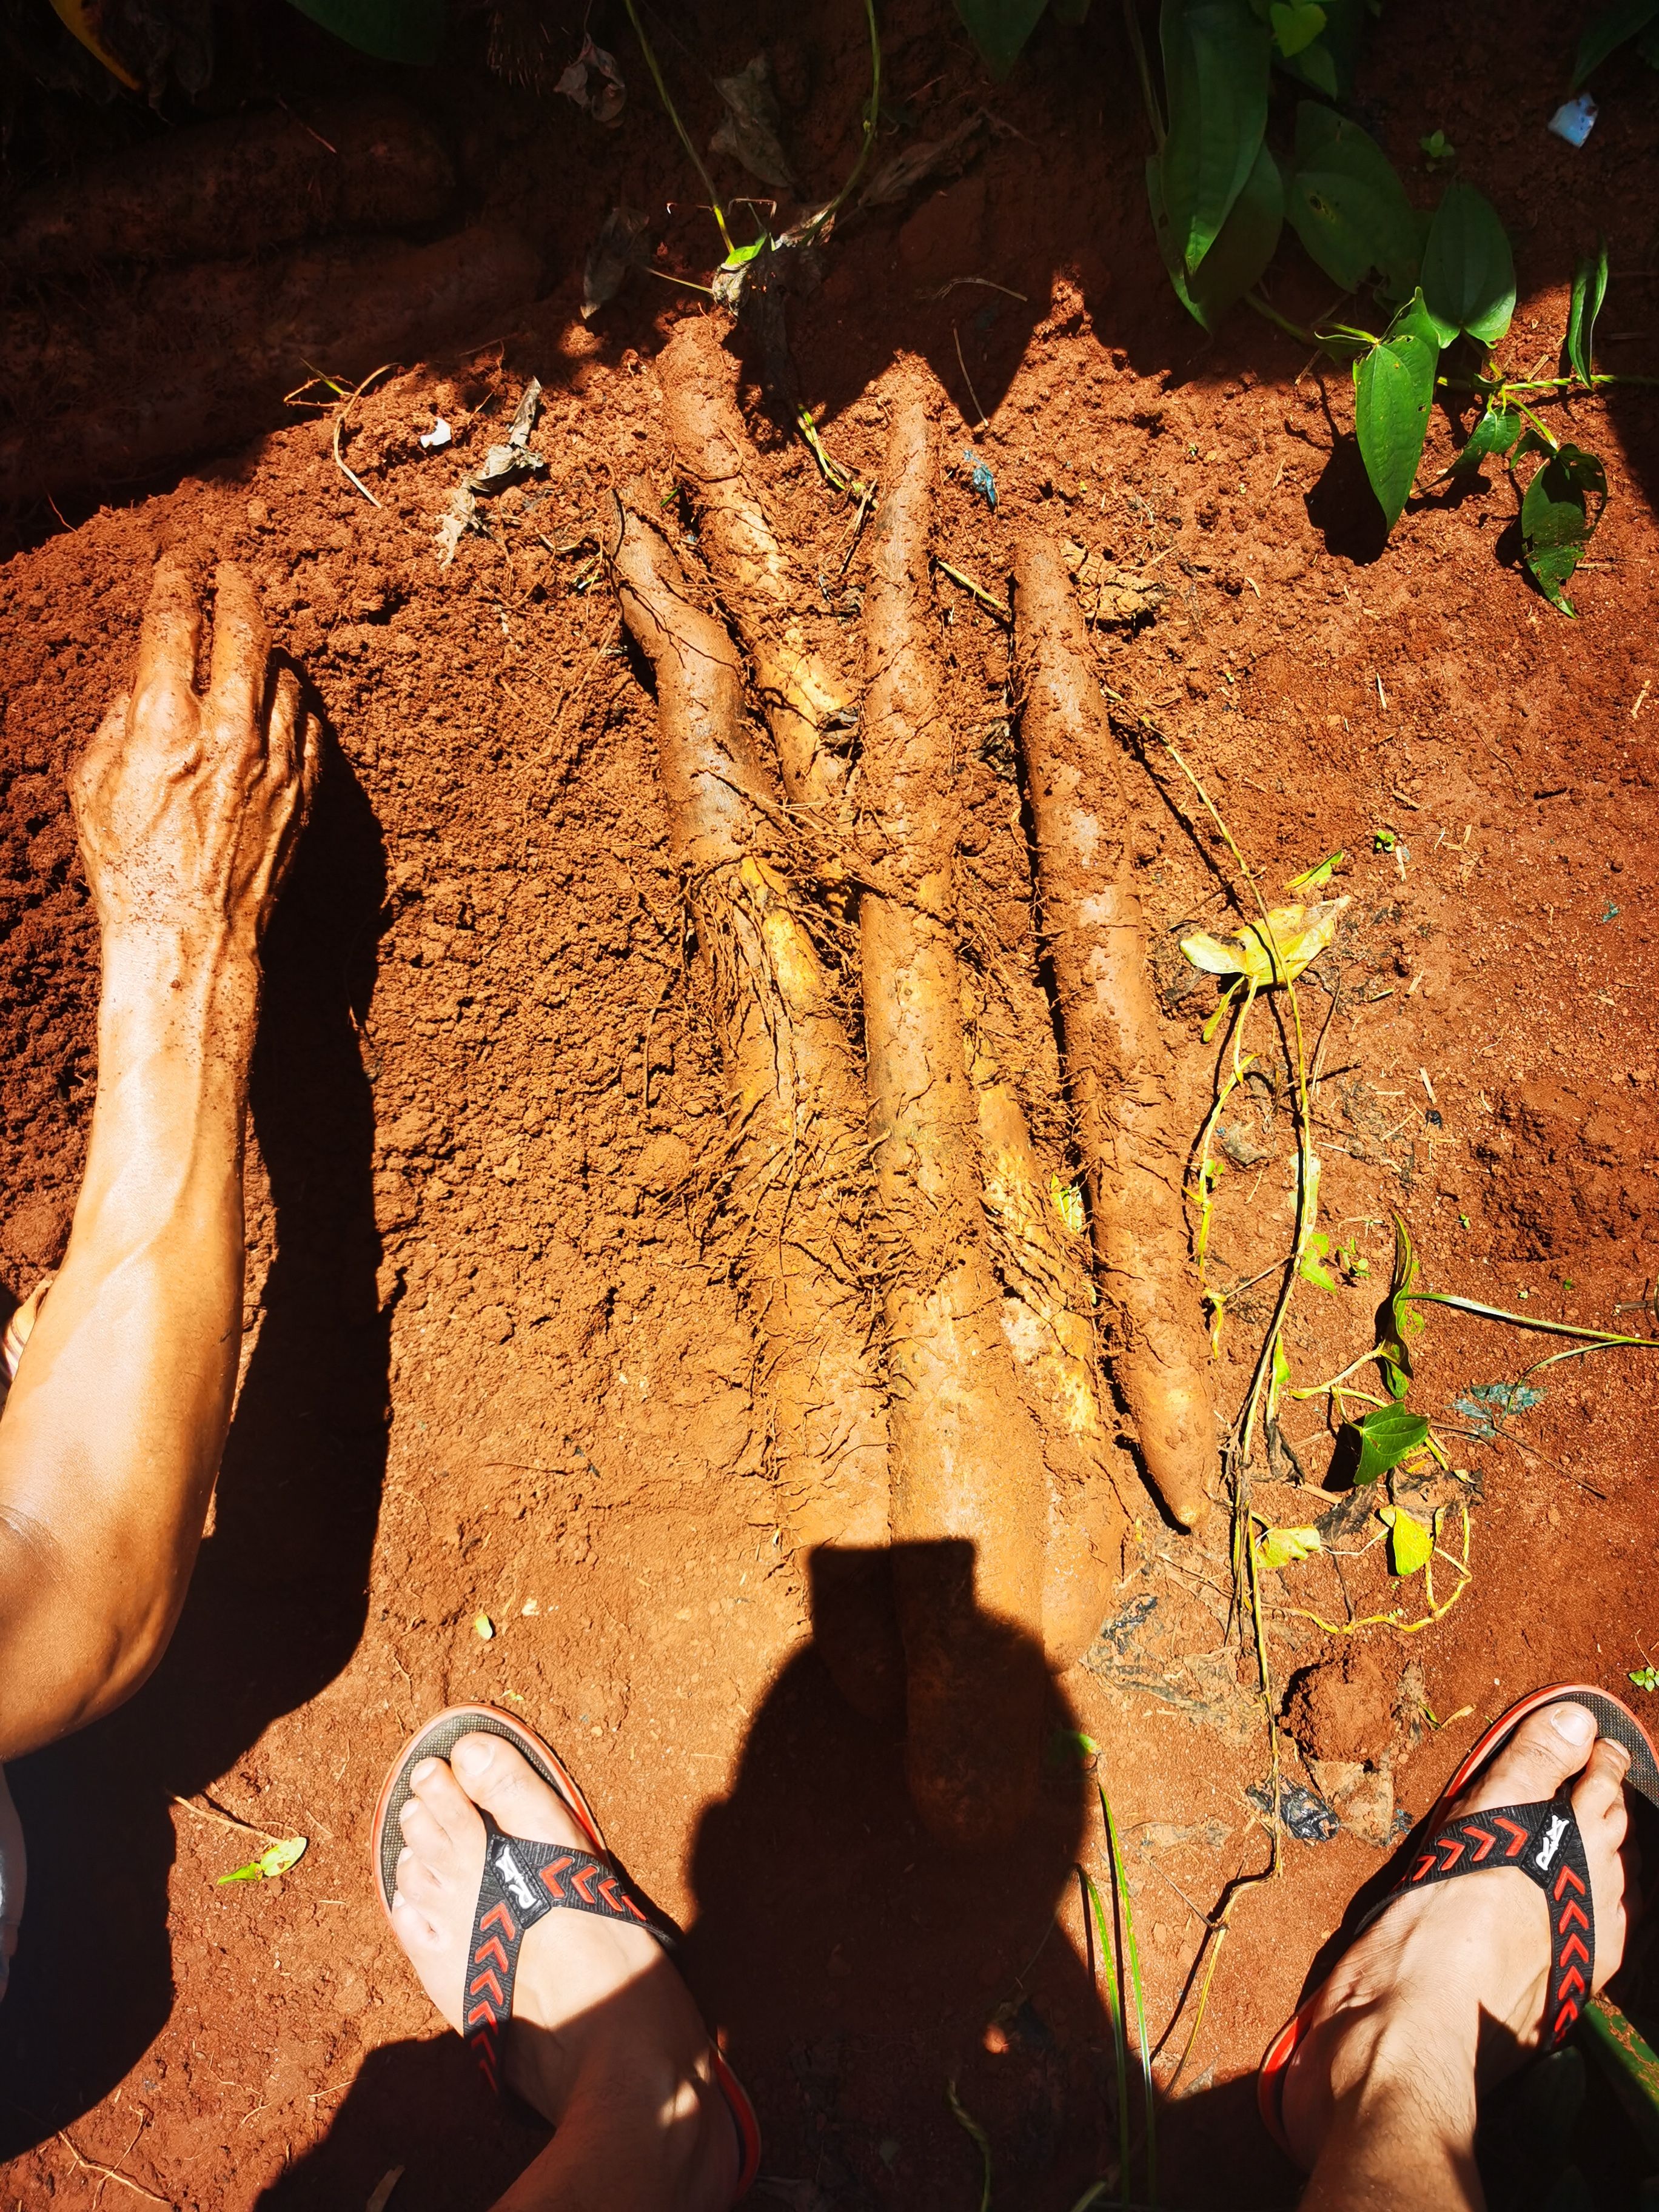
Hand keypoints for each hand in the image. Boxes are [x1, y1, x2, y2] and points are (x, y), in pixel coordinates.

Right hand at [73, 561, 318, 950]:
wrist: (192, 935)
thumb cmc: (130, 869)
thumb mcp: (89, 789)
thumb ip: (113, 724)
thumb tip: (139, 685)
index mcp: (164, 723)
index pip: (174, 622)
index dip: (175, 580)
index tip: (177, 562)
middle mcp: (227, 732)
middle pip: (243, 631)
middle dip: (234, 589)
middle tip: (229, 572)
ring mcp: (273, 761)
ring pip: (281, 676)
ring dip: (265, 648)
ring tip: (252, 637)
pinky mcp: (303, 791)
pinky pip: (306, 724)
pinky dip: (291, 701)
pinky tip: (279, 695)